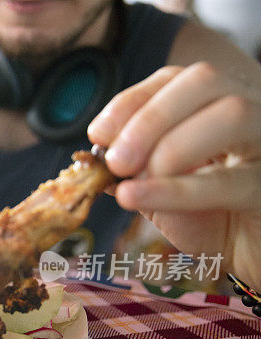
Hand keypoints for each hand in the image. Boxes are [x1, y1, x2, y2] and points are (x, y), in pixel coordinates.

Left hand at [88, 62, 260, 287]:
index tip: (98, 134)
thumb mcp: (162, 189)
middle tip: (115, 161)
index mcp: (217, 102)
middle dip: (148, 118)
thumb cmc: (210, 218)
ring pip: (230, 114)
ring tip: (130, 182)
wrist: (252, 257)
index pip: (175, 78)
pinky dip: (173, 190)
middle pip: (203, 81)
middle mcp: (252, 108)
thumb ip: (134, 169)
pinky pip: (228, 181)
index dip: (131, 101)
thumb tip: (97, 158)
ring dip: (167, 147)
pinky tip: (134, 197)